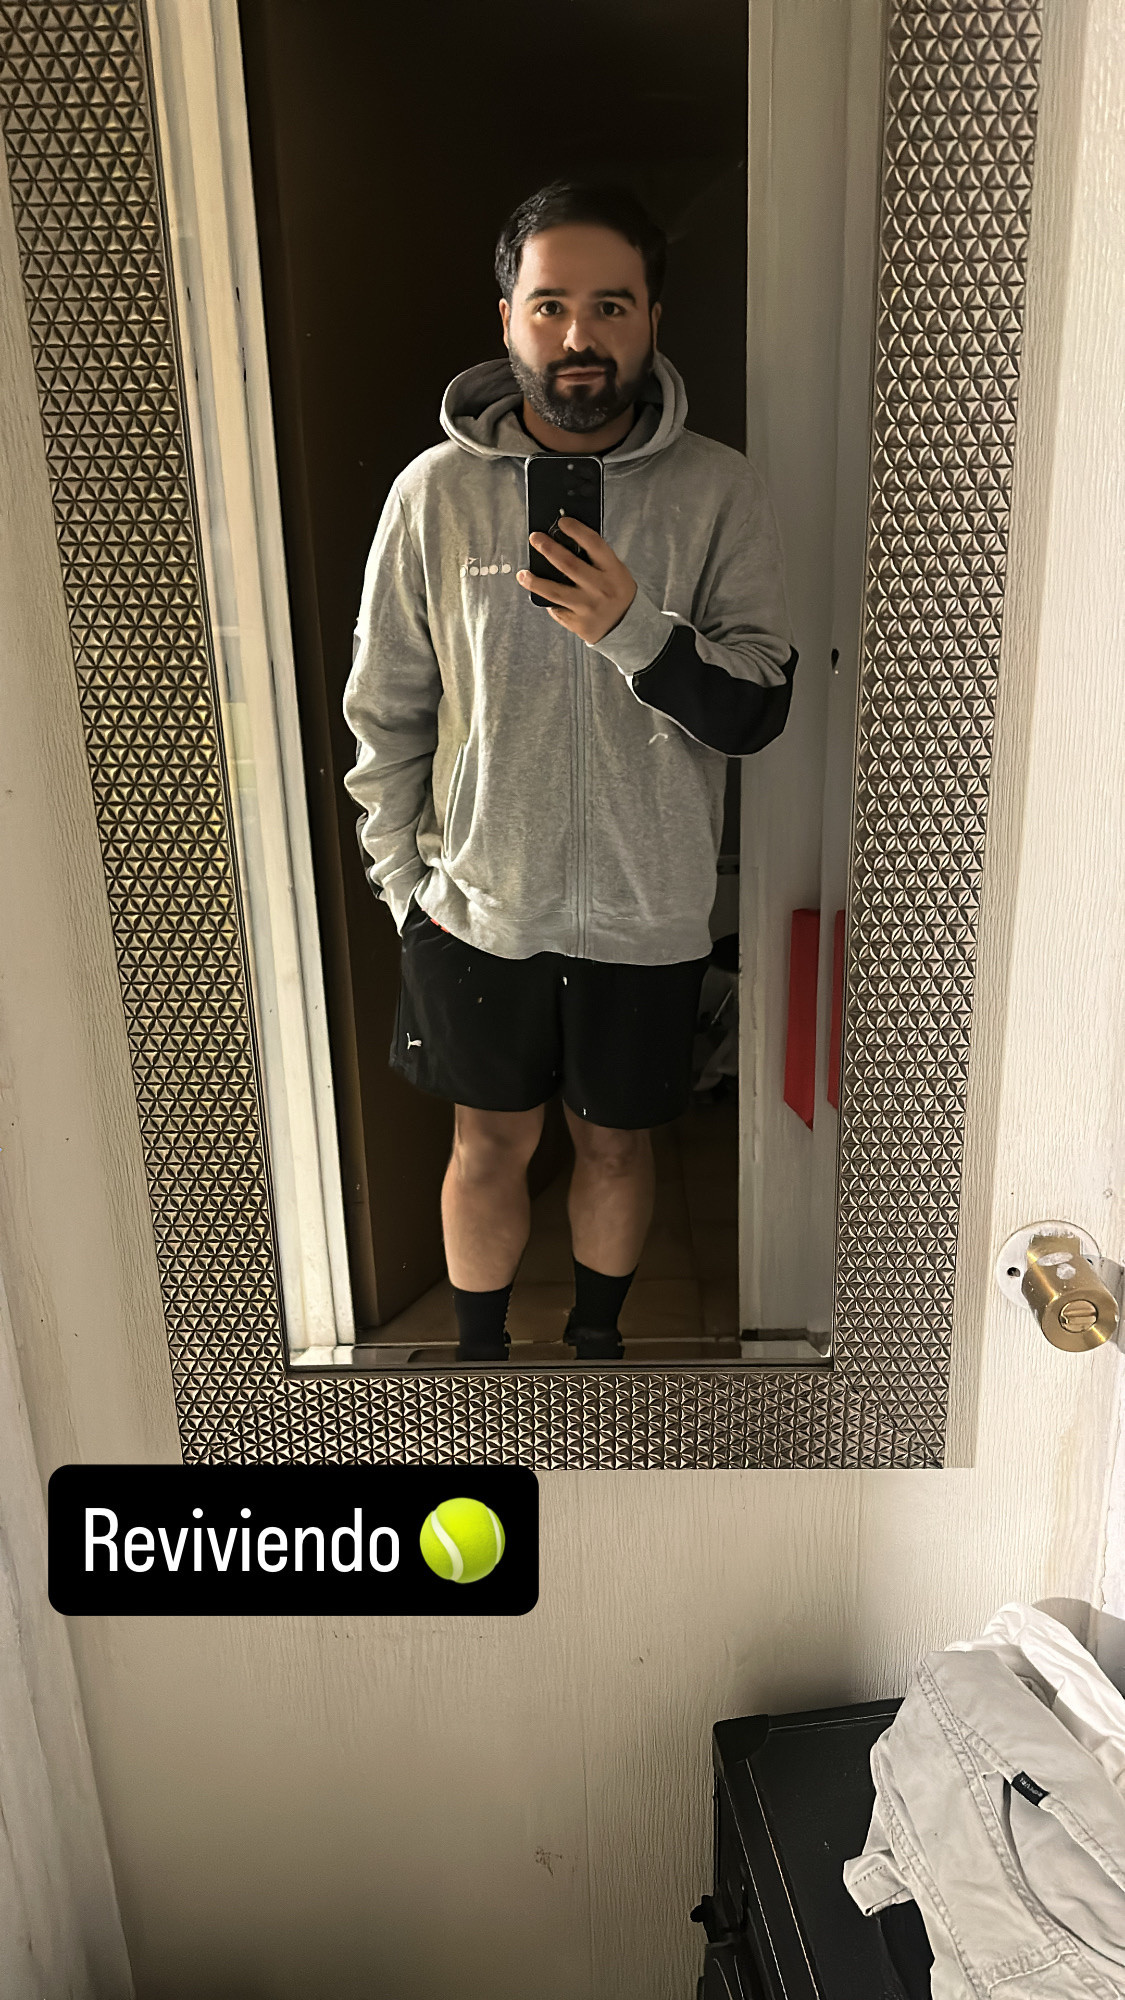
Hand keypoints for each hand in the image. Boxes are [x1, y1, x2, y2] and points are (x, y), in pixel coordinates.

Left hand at [517, 517, 636, 643]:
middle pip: (568, 564)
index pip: (594, 544)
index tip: (562, 522)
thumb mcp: (616, 571)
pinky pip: (557, 609)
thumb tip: (566, 539)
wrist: (627, 626)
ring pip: (555, 591)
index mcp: (613, 571)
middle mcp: (601, 588)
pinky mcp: (578, 623)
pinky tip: (540, 594)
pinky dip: (547, 600)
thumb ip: (596, 558)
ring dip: (535, 581)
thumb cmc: (617, 593)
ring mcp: (588, 607)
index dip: (576, 530)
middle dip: (548, 548)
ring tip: (523, 574)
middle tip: (535, 538)